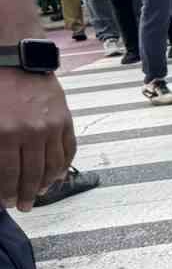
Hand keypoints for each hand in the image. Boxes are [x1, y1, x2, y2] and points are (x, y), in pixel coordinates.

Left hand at [0, 69, 75, 210]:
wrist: (15, 61)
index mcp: (5, 133)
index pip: (7, 174)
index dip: (6, 193)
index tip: (5, 204)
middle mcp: (30, 133)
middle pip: (31, 174)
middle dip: (25, 195)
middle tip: (23, 207)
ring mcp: (51, 127)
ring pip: (52, 166)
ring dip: (45, 184)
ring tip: (38, 194)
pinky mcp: (65, 121)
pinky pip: (68, 151)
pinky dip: (63, 167)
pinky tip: (56, 177)